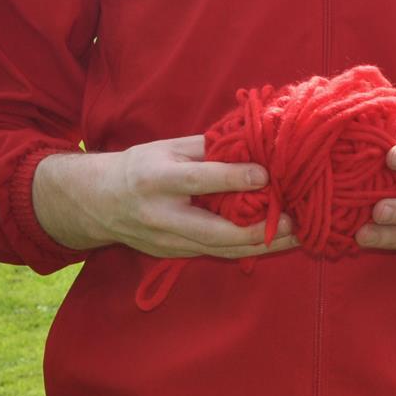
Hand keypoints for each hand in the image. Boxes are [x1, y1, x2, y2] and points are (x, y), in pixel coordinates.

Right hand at [32, 134, 296, 259]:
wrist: (98, 204)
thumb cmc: (140, 166)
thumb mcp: (167, 147)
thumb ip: (208, 147)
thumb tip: (254, 139)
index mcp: (156, 179)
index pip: (199, 180)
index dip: (233, 178)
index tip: (266, 175)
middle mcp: (161, 215)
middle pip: (214, 230)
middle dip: (257, 230)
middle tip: (294, 221)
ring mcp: (167, 241)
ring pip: (220, 249)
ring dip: (261, 245)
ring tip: (296, 235)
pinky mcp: (173, 256)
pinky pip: (215, 253)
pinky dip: (246, 249)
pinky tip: (273, 241)